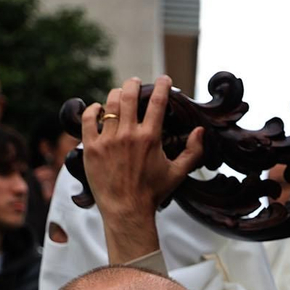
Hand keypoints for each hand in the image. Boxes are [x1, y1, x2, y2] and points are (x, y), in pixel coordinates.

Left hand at [81, 76, 204, 263]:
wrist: (126, 210)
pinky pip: (89, 119)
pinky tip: (99, 109)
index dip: (162, 86)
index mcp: (150, 138)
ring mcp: (108, 140)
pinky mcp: (92, 147)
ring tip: (119, 93)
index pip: (157, 103)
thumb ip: (193, 152)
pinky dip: (93, 110)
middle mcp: (128, 135)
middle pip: (128, 96)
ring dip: (115, 94)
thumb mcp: (178, 173)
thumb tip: (201, 131)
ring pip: (109, 104)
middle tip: (135, 82)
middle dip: (133, 84)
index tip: (164, 79)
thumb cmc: (153, 193)